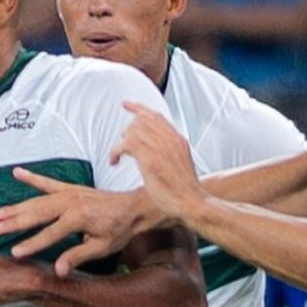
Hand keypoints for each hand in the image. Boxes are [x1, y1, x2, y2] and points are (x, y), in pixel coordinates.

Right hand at [0, 169, 144, 275]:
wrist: (135, 208)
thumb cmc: (120, 230)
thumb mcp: (101, 248)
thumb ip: (77, 257)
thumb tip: (57, 271)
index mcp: (78, 218)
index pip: (49, 234)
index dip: (31, 244)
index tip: (14, 252)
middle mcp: (71, 202)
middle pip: (37, 213)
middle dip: (15, 222)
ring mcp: (70, 193)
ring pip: (38, 200)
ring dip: (17, 206)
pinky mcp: (71, 188)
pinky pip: (48, 182)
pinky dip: (33, 178)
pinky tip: (18, 172)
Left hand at [112, 102, 205, 224]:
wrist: (191, 202)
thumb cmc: (184, 191)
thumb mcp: (180, 164)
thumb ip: (169, 152)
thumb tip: (153, 150)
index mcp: (178, 139)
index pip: (156, 116)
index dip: (138, 108)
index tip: (126, 104)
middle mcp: (170, 138)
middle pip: (141, 120)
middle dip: (127, 132)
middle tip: (122, 150)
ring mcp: (161, 147)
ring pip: (132, 130)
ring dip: (120, 143)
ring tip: (117, 158)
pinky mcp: (150, 159)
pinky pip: (125, 144)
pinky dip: (115, 151)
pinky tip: (114, 162)